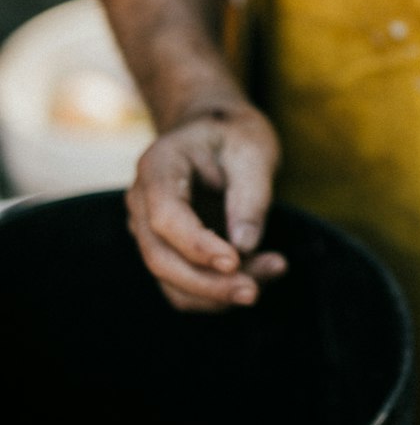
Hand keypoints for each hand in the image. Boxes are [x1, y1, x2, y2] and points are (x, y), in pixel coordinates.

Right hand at [126, 101, 285, 311]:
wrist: (216, 131)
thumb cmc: (235, 135)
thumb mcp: (253, 148)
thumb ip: (250, 194)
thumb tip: (245, 246)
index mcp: (158, 166)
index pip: (165, 217)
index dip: (196, 246)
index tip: (236, 261)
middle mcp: (141, 201)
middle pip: (160, 258)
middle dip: (208, 285)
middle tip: (256, 291)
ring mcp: (148, 229)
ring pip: (171, 281)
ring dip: (218, 292)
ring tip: (273, 270)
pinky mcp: (166, 249)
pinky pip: (184, 285)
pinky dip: (219, 291)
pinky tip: (260, 272)